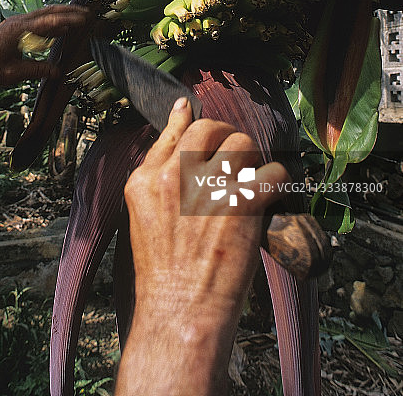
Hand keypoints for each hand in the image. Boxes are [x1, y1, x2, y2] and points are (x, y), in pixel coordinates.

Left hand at [0, 5, 93, 87]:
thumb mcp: (12, 74)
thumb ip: (37, 71)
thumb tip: (59, 73)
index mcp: (17, 30)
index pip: (47, 22)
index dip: (67, 20)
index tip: (84, 20)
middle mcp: (18, 22)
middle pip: (48, 12)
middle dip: (69, 11)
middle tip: (88, 13)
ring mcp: (16, 23)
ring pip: (43, 14)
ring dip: (61, 14)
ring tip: (80, 16)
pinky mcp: (15, 28)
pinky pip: (37, 21)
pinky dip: (51, 21)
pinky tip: (60, 27)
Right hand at [116, 97, 290, 395]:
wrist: (179, 311)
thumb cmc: (162, 271)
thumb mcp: (142, 216)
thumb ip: (158, 176)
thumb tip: (175, 136)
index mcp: (146, 179)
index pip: (173, 131)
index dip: (189, 120)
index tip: (192, 109)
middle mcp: (175, 175)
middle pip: (210, 128)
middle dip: (227, 137)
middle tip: (234, 157)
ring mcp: (209, 187)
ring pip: (243, 143)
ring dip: (253, 159)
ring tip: (251, 178)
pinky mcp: (242, 203)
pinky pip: (272, 171)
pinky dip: (278, 180)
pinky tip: (272, 193)